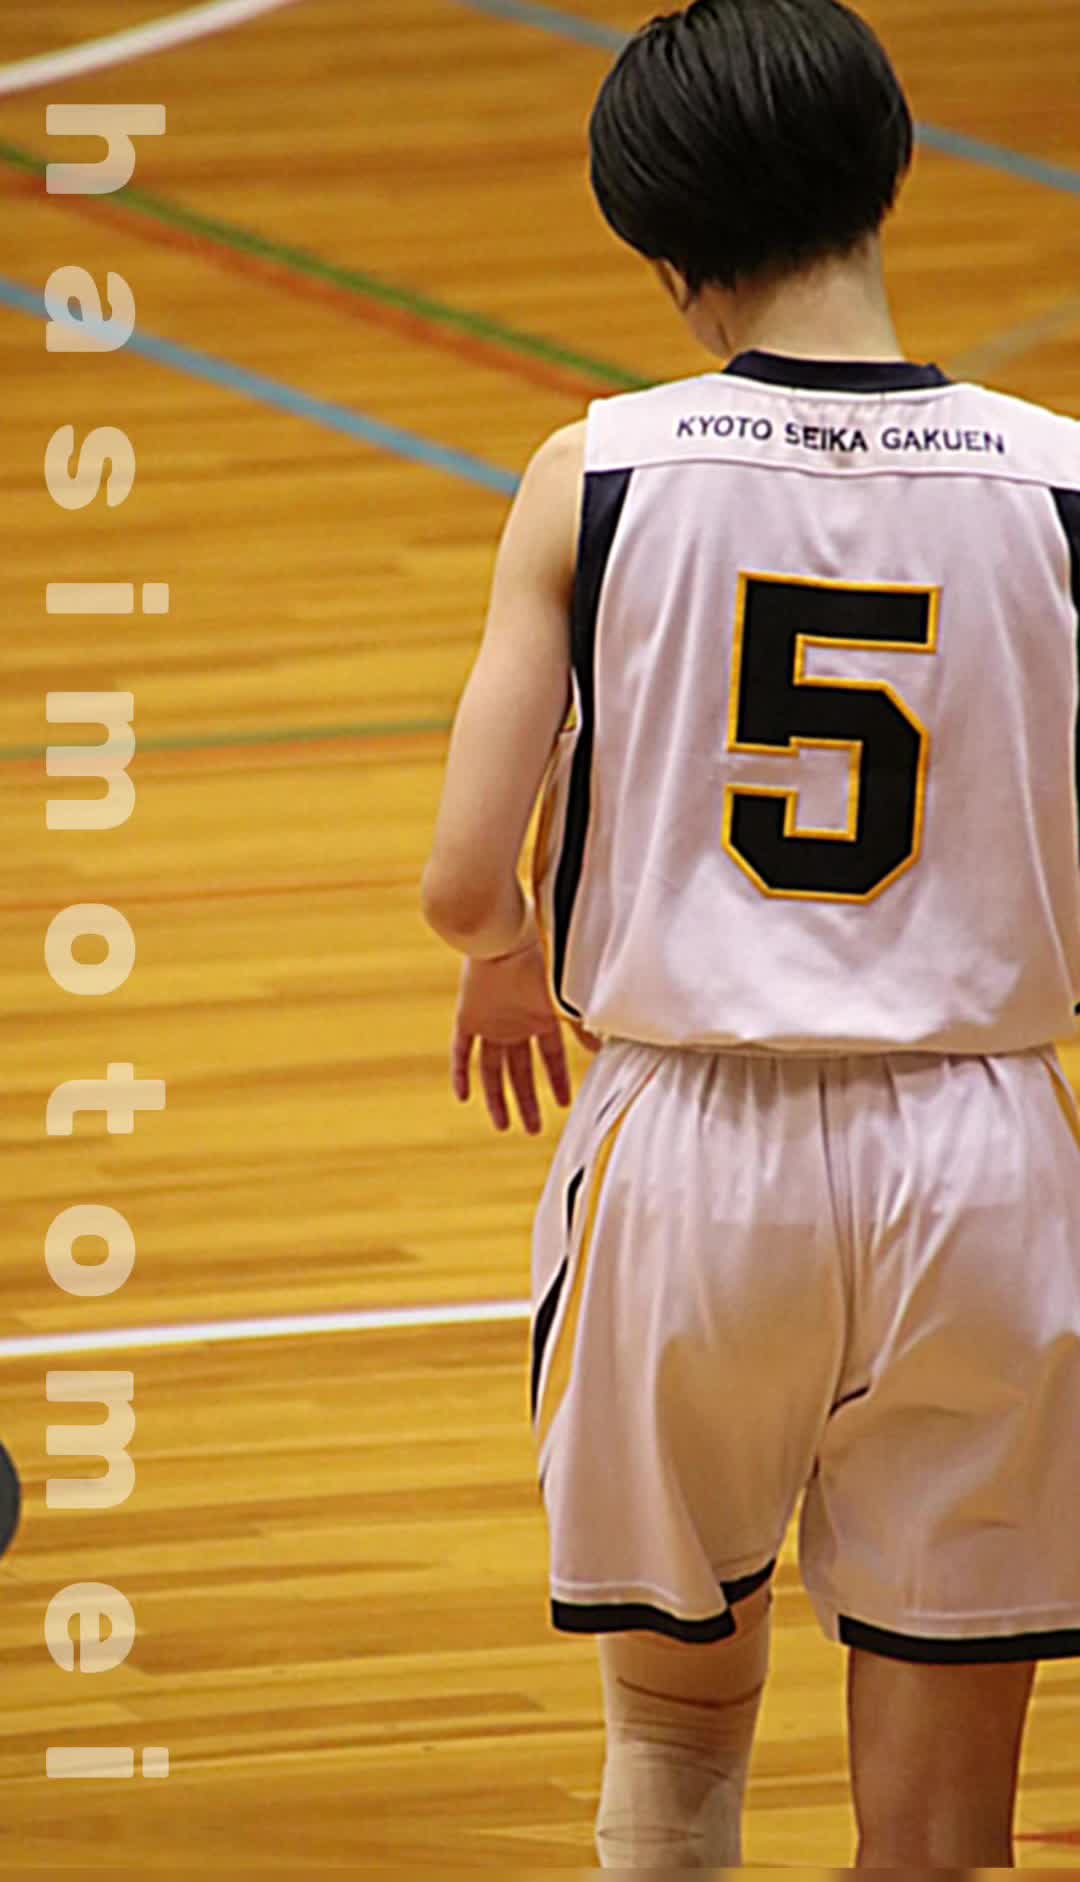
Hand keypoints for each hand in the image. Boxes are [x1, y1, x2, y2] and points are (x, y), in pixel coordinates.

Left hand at [451, 928, 572, 1134]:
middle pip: (520, 1070)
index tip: (565, 1105)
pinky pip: (460, 1051)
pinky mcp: (466, 1016)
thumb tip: (606, 1048)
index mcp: (541, 1017)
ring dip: (497, 1097)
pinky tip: (463, 1098)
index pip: (551, 1057)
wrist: (504, 936)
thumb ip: (584, 1025)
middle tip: (533, 1129)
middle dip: (527, 1100)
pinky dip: (461, 1074)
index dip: (557, 1081)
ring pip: (492, 1069)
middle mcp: (515, 1023)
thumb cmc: (542, 960)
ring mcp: (490, 1021)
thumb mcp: (566, 999)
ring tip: (505, 1126)